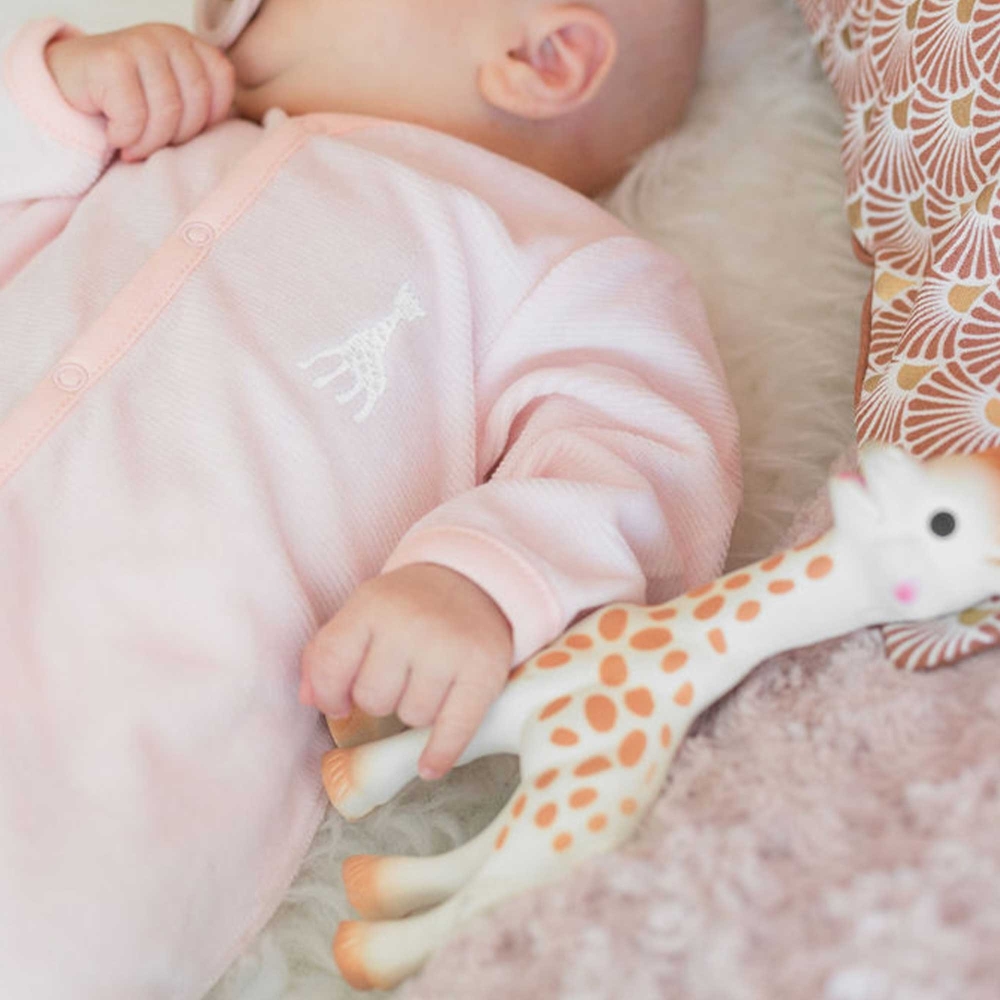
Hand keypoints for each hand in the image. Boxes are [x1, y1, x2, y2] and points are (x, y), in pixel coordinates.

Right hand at [45, 24, 234, 161]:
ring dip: (149, 142)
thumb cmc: (128, 101)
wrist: (67, 85)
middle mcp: (167, 37)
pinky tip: (114, 134)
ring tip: (134, 146)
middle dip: (178, 136)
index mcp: (189, 44)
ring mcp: (138, 43)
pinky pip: (134, 116)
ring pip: (167, 112)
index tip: (183, 130)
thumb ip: (202, 104)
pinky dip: (125, 137)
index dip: (208, 117)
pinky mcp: (110, 59)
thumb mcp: (173, 96)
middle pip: (196, 103)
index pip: (222, 82)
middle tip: (154, 144)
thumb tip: (234, 128)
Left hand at [302, 564, 513, 779]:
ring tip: (428, 686)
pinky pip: (455, 729)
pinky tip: (429, 765)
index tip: (340, 702)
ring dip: (415, 712)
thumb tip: (309, 699)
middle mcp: (411, 623)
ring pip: (413, 717)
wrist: (475, 583)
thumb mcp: (364, 613)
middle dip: (380, 699)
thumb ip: (327, 652)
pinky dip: (440, 753)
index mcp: (372, 605)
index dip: (329, 694)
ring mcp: (449, 647)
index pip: (330, 665)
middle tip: (398, 679)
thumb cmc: (409, 607)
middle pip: (373, 699)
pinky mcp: (484, 670)